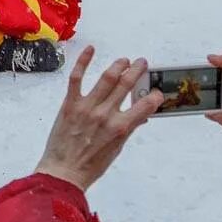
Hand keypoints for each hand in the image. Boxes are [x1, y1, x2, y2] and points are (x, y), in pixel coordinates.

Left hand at [35, 48, 162, 191]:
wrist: (64, 172)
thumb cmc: (91, 165)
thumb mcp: (116, 149)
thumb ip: (128, 129)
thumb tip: (141, 116)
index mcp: (120, 128)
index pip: (145, 106)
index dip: (154, 96)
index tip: (157, 91)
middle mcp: (106, 114)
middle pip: (126, 85)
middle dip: (137, 71)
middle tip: (142, 63)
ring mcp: (87, 107)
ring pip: (106, 78)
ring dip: (118, 65)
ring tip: (124, 60)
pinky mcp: (70, 104)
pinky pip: (77, 78)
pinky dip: (83, 61)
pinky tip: (90, 49)